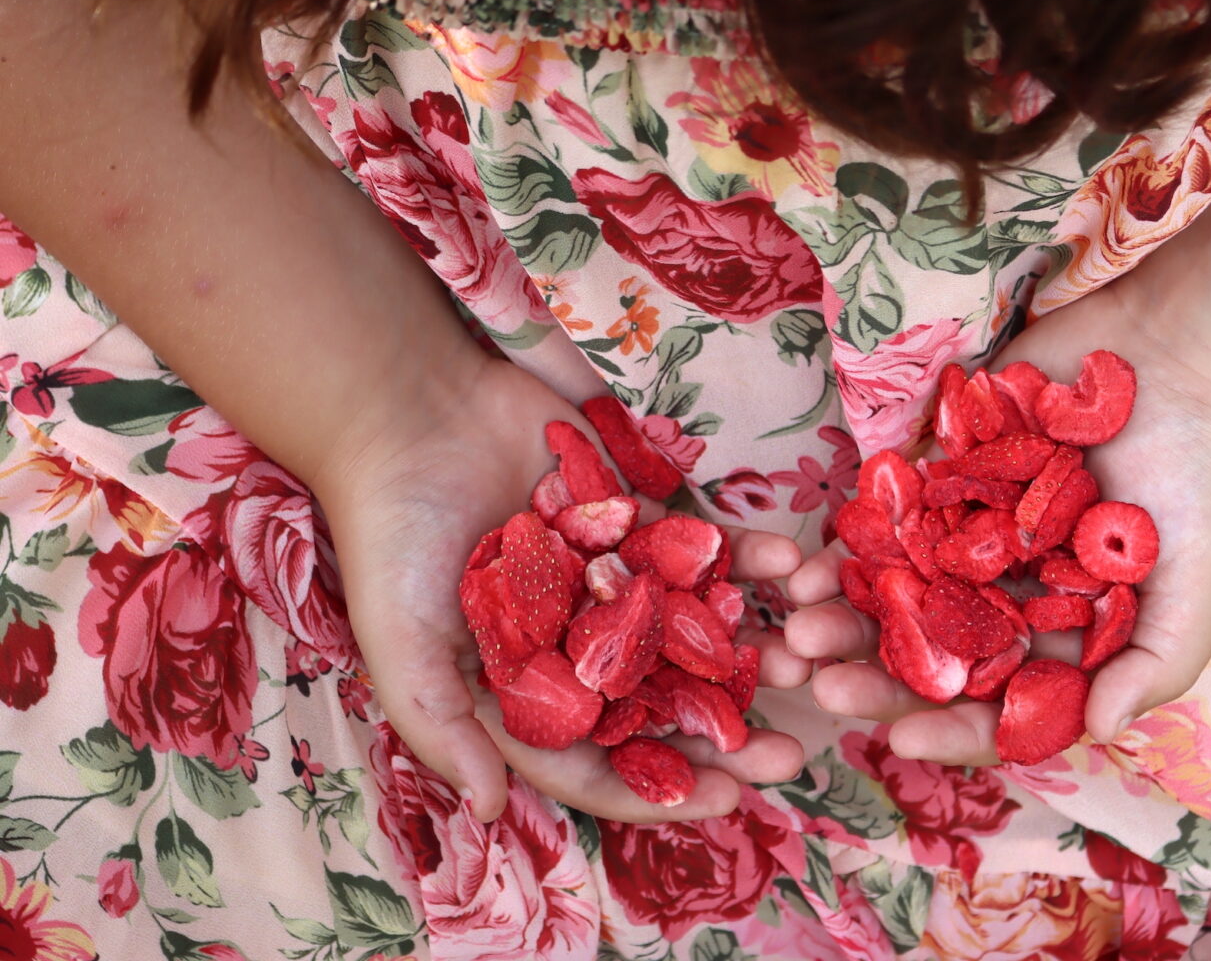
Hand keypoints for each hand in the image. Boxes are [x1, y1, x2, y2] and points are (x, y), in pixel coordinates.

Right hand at [313, 353, 809, 820]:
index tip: (726, 801)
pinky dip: (744, 558)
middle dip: (724, 733)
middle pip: (660, 706)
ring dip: (749, 649)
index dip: (657, 787)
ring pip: (692, 632)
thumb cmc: (391, 537)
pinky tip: (789, 566)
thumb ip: (443, 729)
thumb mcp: (402, 645)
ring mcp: (609, 581)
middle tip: (789, 753)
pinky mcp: (634, 518)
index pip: (598, 758)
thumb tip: (492, 809)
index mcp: (522, 690)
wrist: (409, 412)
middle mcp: (573, 644)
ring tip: (807, 662)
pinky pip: (699, 548)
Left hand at [784, 270, 1210, 764]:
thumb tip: (1098, 730)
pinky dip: (852, 534)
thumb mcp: (1198, 578)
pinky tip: (814, 554)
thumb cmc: (1207, 471)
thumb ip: (1154, 662)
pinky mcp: (947, 467)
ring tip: (799, 620)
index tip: (901, 741)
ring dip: (847, 609)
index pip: (1000, 699)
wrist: (1187, 345)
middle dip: (876, 671)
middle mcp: (1013, 589)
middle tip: (818, 680)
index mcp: (1067, 630)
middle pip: (933, 650)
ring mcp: (975, 528)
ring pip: (898, 585)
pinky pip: (889, 508)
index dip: (952, 728)